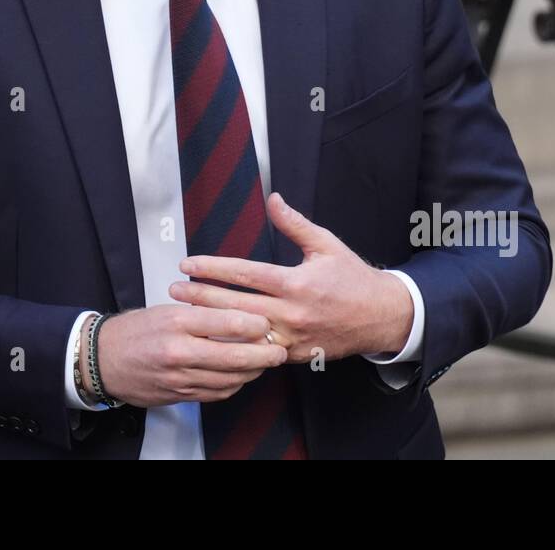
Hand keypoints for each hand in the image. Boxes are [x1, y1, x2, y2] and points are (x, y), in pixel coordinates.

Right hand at [86, 304, 288, 408]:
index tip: (267, 322)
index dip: (254, 325)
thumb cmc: (135, 330)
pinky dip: (233, 386)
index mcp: (177, 322)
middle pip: (234, 357)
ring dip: (252, 373)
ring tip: (265, 363)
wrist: (102, 360)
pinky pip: (216, 394)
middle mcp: (179, 352)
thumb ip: (202, 314)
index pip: (226, 323)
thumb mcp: (167, 310)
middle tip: (279, 350)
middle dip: (263, 355)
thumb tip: (239, 317)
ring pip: (229, 380)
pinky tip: (241, 377)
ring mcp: (180, 378)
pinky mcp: (179, 396)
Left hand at [168, 191, 413, 363]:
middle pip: (235, 306)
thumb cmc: (352, 277)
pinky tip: (211, 341)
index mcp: (297, 283)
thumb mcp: (326, 244)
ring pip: (243, 334)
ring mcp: (292, 338)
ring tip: (183, 316)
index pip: (245, 274)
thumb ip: (295, 223)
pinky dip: (235, 347)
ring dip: (211, 325)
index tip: (188, 264)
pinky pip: (259, 354)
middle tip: (173, 291)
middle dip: (201, 298)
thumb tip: (272, 198)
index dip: (213, 269)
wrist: (382, 317)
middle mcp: (291, 313)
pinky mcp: (295, 356)